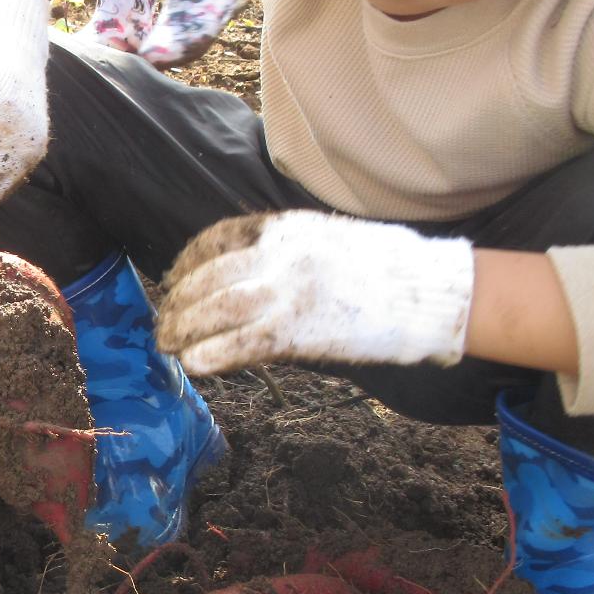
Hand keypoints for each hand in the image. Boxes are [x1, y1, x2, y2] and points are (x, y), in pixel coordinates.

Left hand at [158, 210, 475, 374]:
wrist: (430, 292)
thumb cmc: (387, 268)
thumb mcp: (328, 237)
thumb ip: (286, 250)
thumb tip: (249, 273)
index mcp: (287, 227)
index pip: (216, 238)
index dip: (187, 262)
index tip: (174, 277)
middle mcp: (280, 256)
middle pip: (207, 279)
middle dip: (177, 303)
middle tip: (163, 323)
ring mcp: (286, 293)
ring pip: (213, 311)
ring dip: (183, 330)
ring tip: (169, 345)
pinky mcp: (298, 332)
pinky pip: (239, 345)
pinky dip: (209, 355)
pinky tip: (193, 365)